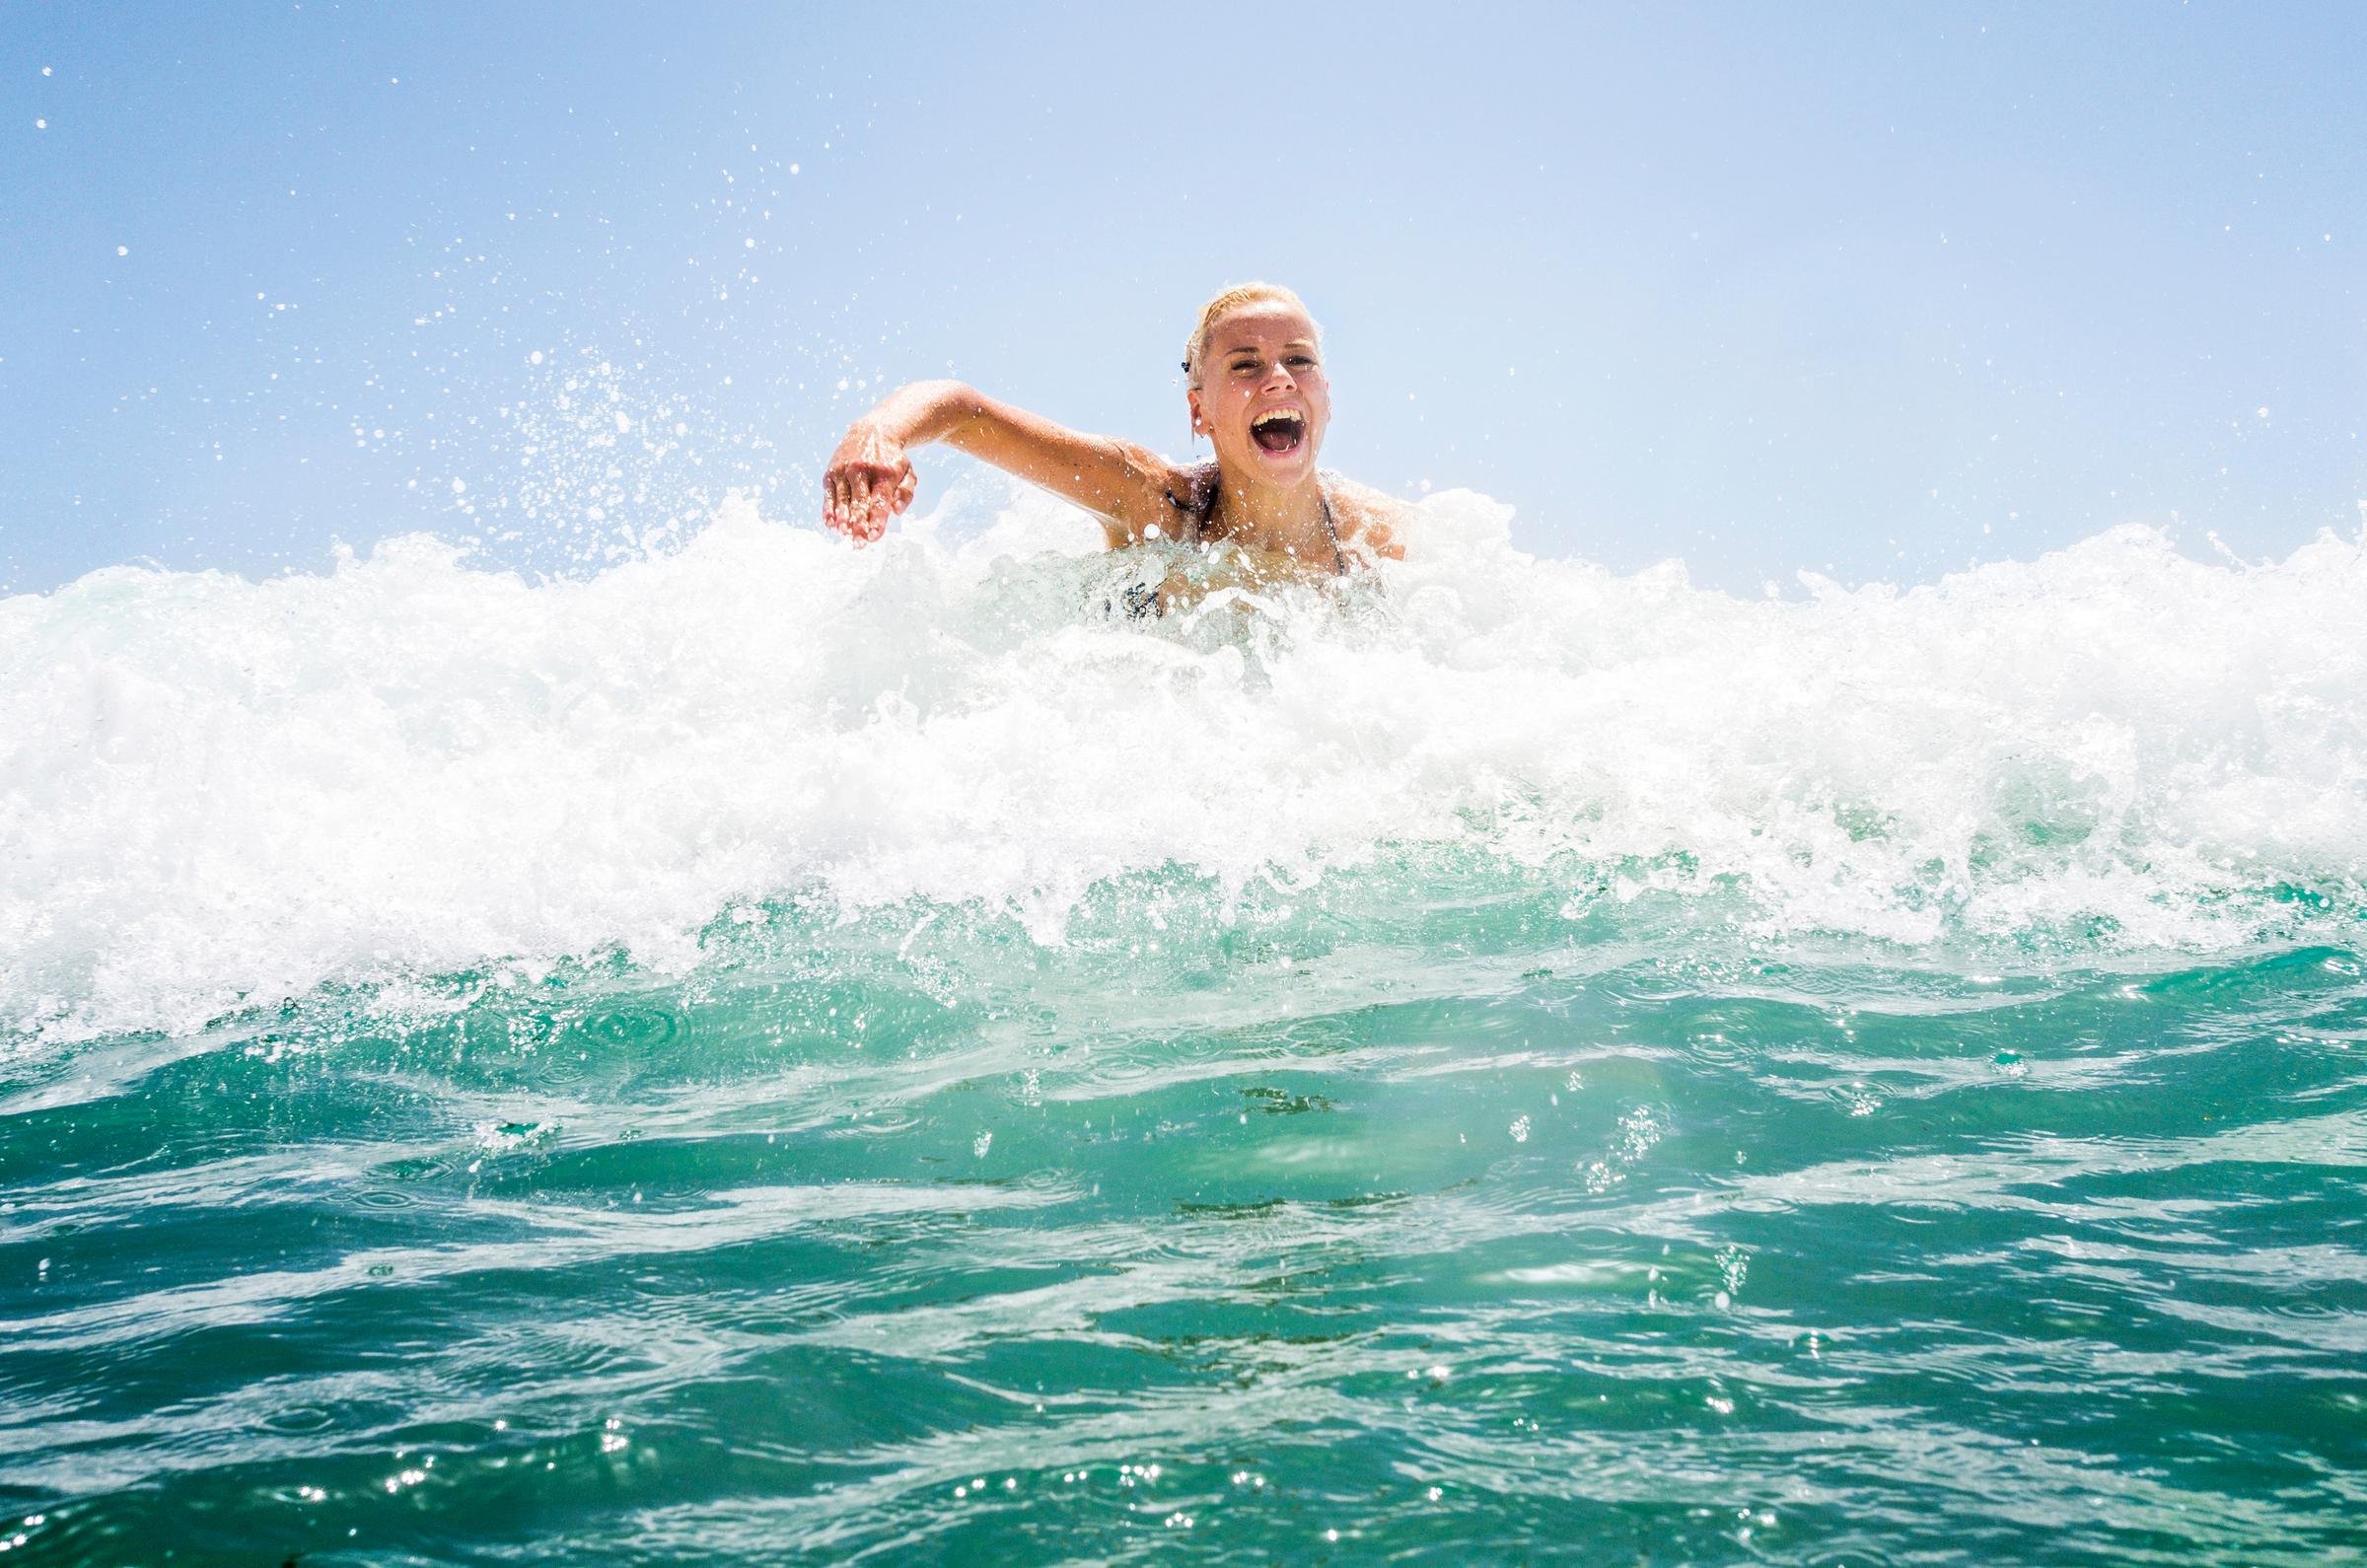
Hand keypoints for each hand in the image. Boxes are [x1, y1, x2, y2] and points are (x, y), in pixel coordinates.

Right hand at [822, 421, 918, 544]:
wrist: (871, 432)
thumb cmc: (891, 460)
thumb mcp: (907, 472)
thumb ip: (906, 493)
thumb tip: (896, 511)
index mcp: (884, 472)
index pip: (879, 501)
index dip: (876, 520)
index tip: (874, 537)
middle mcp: (862, 470)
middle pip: (859, 502)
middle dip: (859, 525)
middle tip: (859, 544)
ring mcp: (844, 470)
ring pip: (842, 499)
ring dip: (843, 519)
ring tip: (845, 535)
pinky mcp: (831, 472)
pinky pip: (829, 494)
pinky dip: (829, 510)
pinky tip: (831, 524)